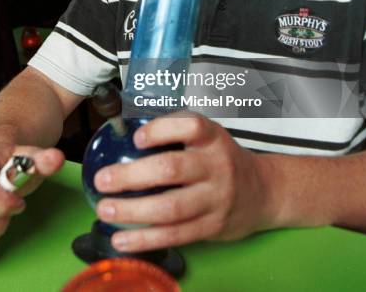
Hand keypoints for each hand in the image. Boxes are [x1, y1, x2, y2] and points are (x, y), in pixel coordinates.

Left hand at [94, 114, 274, 252]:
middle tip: (102, 179)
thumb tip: (123, 134)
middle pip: (171, 169)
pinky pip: (175, 235)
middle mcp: (216, 165)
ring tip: (105, 210)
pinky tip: (121, 239)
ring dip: (132, 211)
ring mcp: (215, 198)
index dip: (161, 130)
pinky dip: (145, 239)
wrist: (263, 190)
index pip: (189, 126)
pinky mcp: (212, 227)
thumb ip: (175, 133)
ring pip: (170, 208)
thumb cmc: (221, 158)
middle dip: (131, 176)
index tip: (137, 138)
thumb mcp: (208, 136)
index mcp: (212, 137)